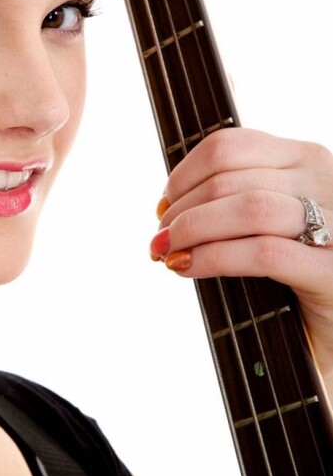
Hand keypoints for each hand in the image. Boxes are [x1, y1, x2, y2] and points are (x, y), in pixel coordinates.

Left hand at [149, 128, 332, 390]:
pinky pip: (264, 254)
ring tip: (171, 253)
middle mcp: (326, 180)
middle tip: (161, 239)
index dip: (184, 175)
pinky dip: (215, 258)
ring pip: (249, 208)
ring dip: (195, 229)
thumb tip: (165, 206)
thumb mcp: (267, 224)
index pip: (231, 146)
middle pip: (231, 178)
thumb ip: (229, 202)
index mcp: (306, 160)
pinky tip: (189, 268)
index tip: (164, 205)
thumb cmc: (293, 280)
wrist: (332, 329)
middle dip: (182, 210)